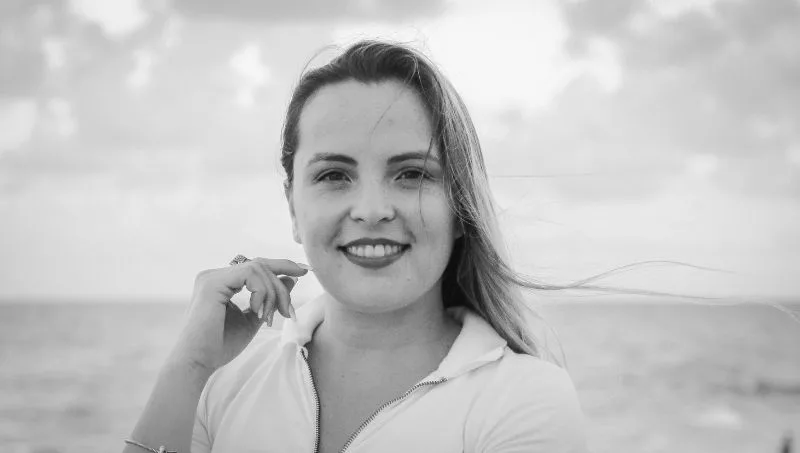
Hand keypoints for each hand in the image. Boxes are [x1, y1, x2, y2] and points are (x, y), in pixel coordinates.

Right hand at [169, 258, 309, 371]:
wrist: (198, 363)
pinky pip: (250, 273)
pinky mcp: (213, 282)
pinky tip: (257, 312)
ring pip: (258, 268)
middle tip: (289, 310)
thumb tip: (291, 279)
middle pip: (260, 264)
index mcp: (222, 282)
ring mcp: (212, 276)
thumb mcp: (253, 319)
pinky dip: (261, 292)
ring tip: (269, 318)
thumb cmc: (221, 346)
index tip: (303, 272)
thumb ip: (270, 299)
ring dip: (273, 293)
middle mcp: (215, 275)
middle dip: (281, 284)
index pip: (256, 266)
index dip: (281, 266)